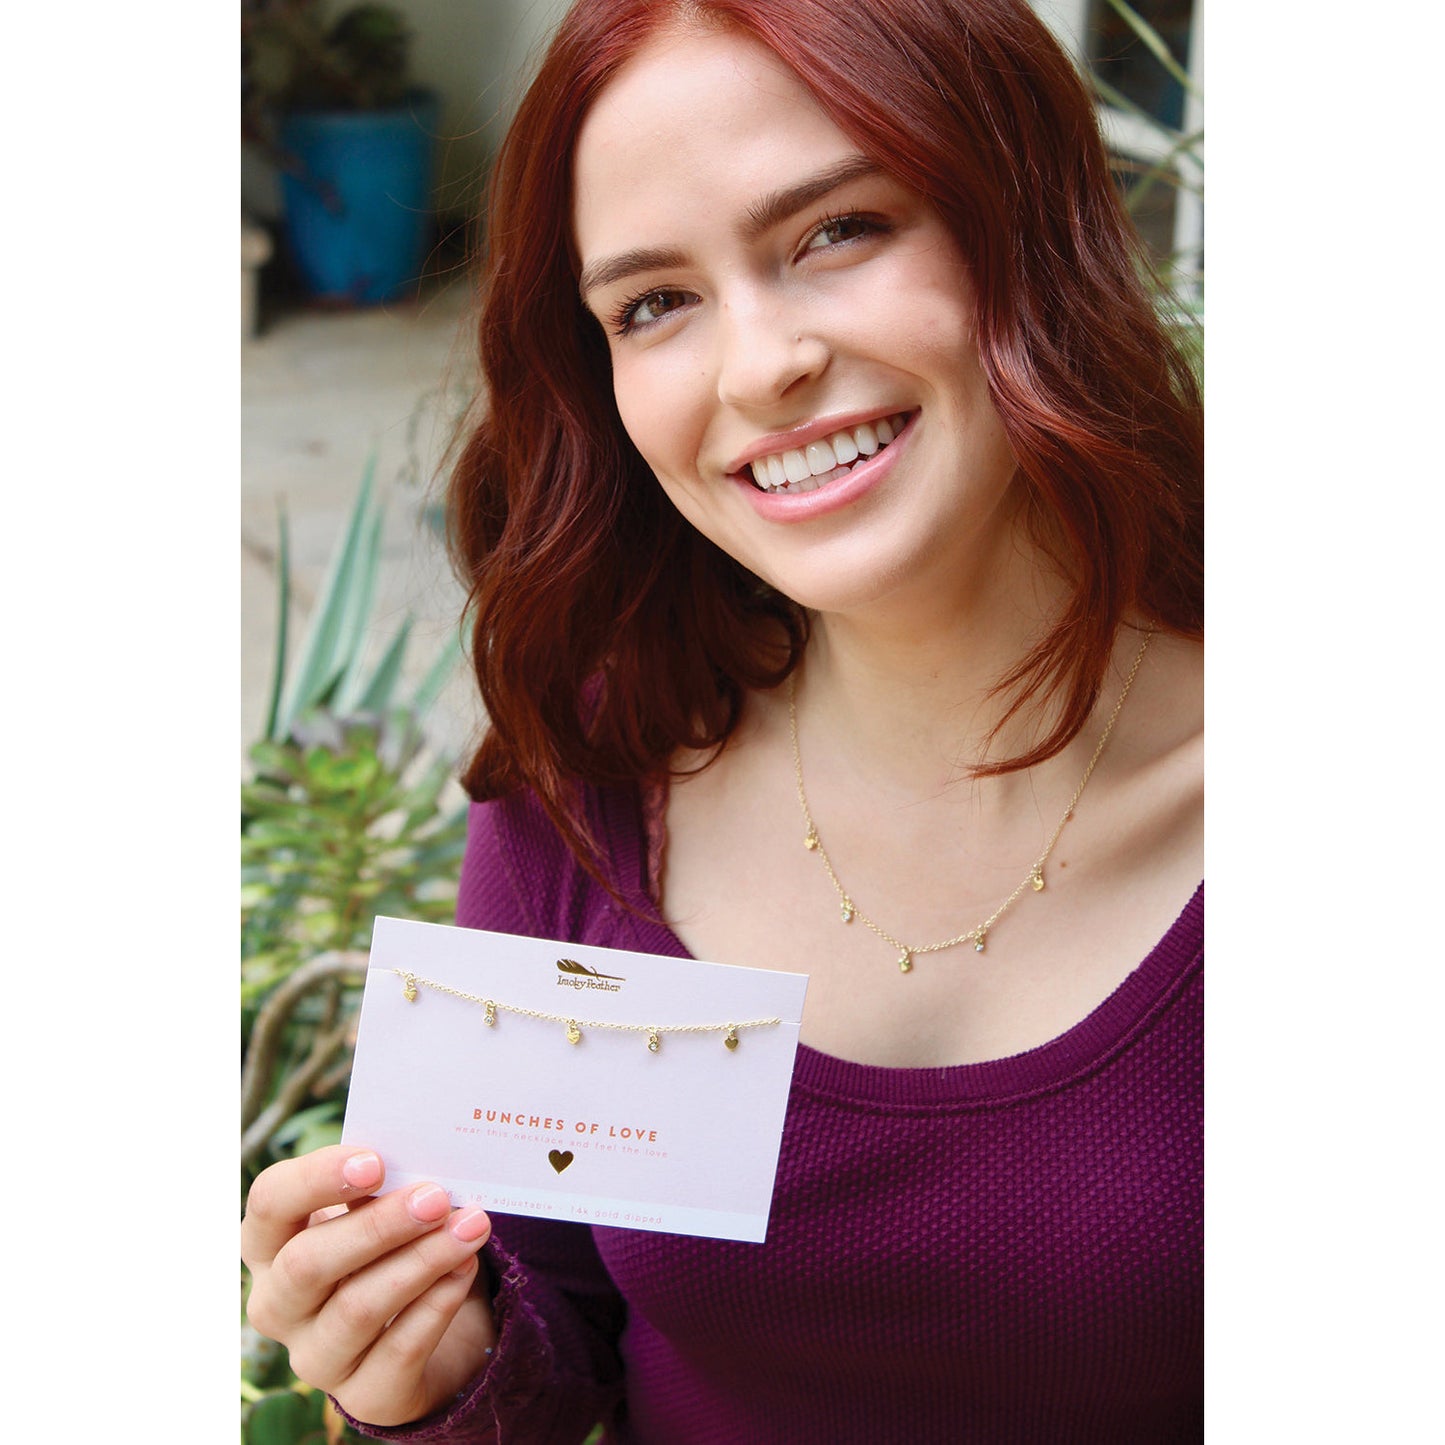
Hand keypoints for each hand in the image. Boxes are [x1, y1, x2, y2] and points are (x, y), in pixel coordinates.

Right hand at [242, 1145, 497, 1426]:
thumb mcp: (374, 1210)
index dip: (315, 1178)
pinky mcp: (363, 1395)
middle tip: (437, 1197)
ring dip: (421, 1261)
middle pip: (308, 1262)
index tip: (374, 1162)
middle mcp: (278, 1304)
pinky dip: (437, 1305)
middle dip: (378, 1226)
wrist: (419, 1328)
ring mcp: (315, 1356)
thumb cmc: (387, 1245)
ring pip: (357, 1308)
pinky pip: (398, 1350)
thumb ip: (384, 1187)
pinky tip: (465, 1269)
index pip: (269, 1202)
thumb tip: (422, 1170)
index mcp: (270, 1243)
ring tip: (471, 1227)